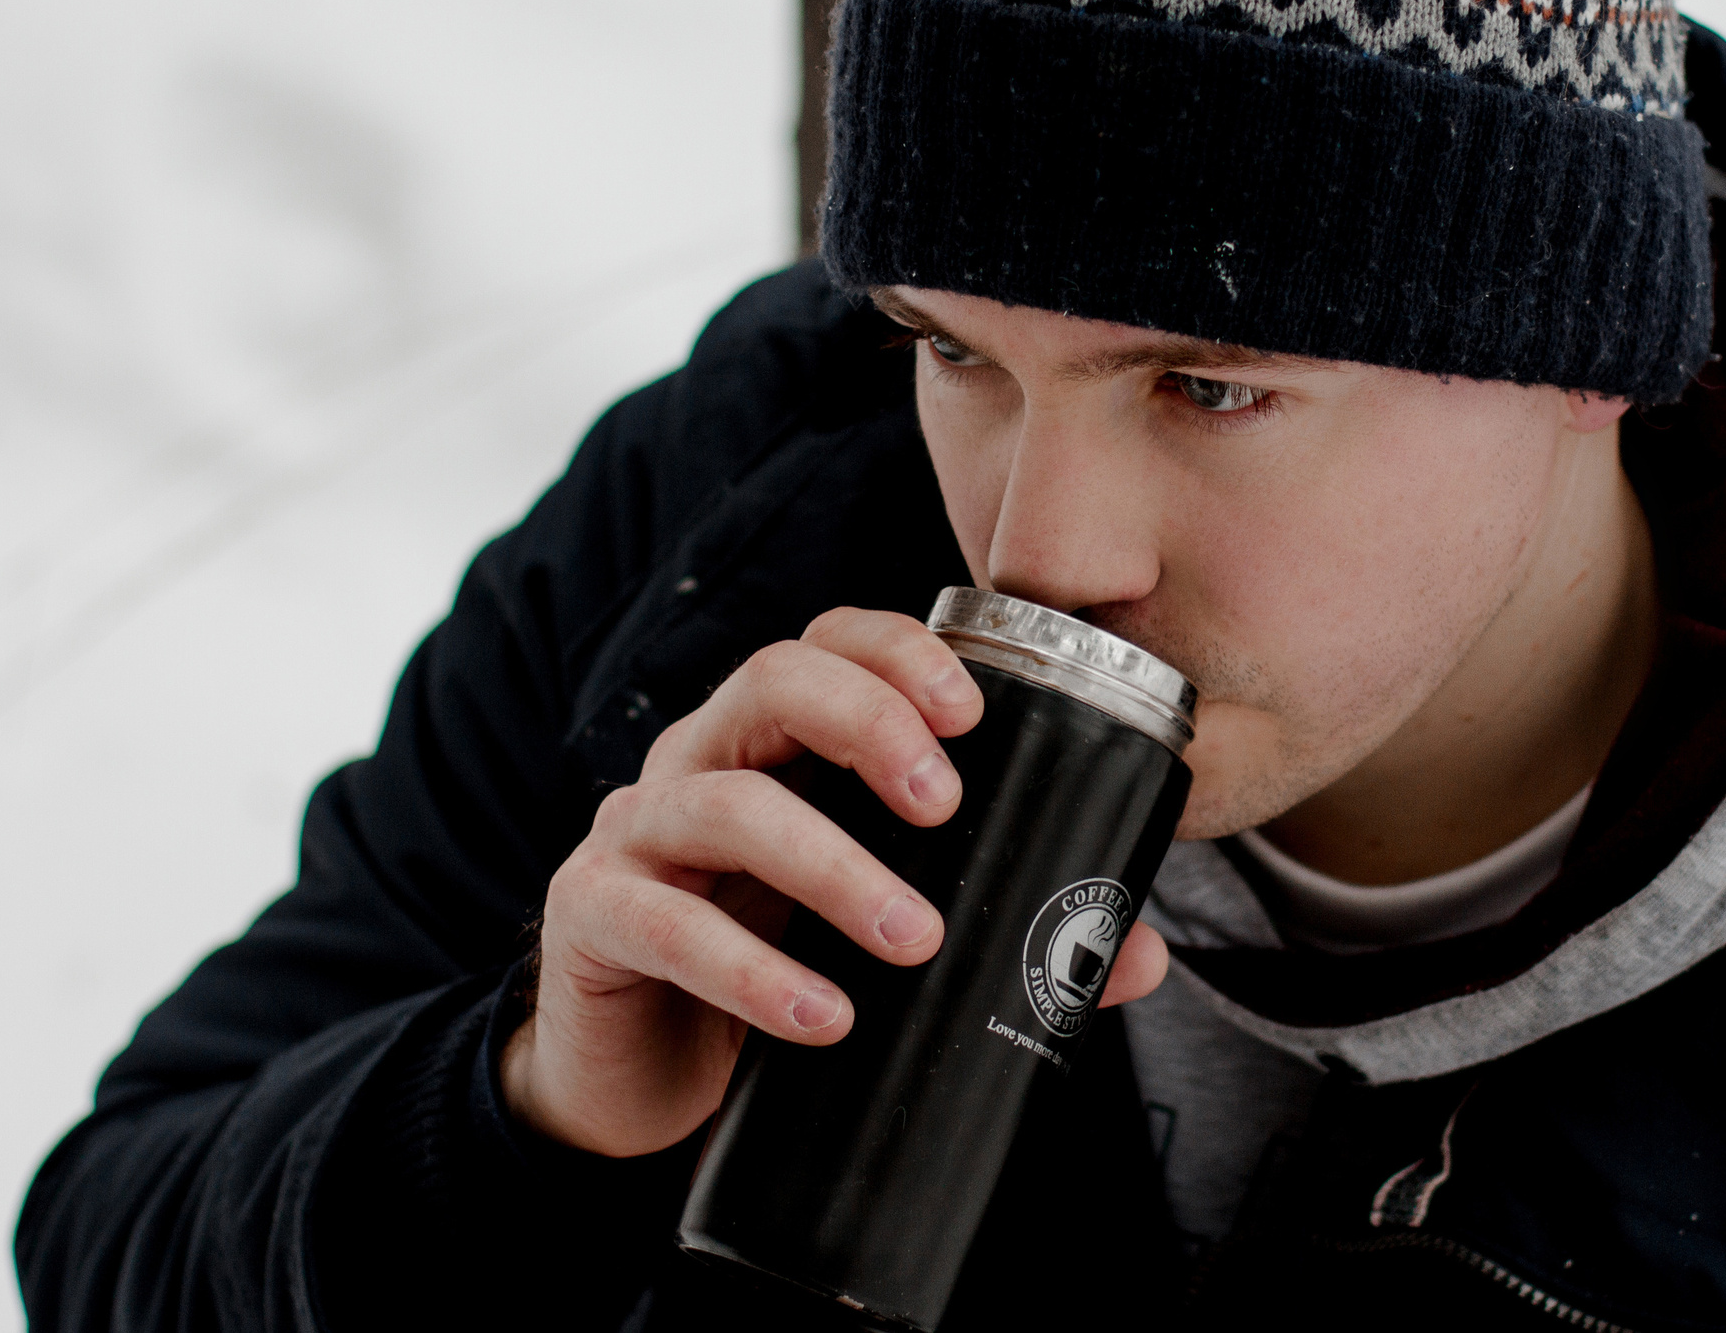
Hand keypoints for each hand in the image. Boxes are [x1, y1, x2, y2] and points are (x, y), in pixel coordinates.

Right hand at [500, 607, 1170, 1156]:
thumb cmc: (772, 971)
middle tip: (946, 804)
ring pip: (725, 804)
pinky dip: (750, 972)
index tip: (976, 713)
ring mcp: (636, 833)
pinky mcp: (591, 917)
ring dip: (832, 866)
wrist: (637, 1079)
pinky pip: (663, 921)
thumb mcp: (879, 940)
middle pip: (770, 680)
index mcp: (775, 743)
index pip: (828, 645)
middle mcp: (700, 761)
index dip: (899, 655)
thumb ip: (1000, 931)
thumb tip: (1134, 955)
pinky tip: (822, 1017)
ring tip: (914, 938)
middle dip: (868, 722)